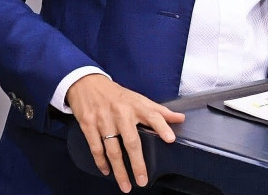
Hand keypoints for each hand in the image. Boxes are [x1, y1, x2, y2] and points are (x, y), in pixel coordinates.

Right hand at [66, 74, 185, 191]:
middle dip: (137, 163)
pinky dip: (101, 162)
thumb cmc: (117, 94)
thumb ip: (159, 111)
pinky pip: (96, 148)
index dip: (162, 127)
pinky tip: (107, 171)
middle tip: (142, 180)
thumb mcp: (139, 99)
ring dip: (119, 170)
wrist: (87, 84)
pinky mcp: (88, 125)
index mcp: (136, 106)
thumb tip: (180, 118)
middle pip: (131, 141)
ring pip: (112, 150)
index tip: (170, 139)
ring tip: (126, 185)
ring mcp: (104, 120)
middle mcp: (121, 114)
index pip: (153, 116)